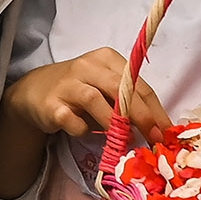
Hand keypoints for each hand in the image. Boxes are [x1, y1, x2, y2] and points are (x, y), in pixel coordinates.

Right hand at [6, 47, 169, 140]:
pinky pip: (71, 119)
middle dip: (141, 115)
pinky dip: (82, 129)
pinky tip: (85, 131)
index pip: (137, 83)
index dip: (155, 108)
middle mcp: (86, 66)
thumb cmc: (78, 90)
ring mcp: (67, 84)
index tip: (166, 131)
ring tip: (123, 140)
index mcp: (105, 59)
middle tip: (153, 138)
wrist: (34, 92)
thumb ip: (127, 101)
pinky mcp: (51, 104)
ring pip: (95, 100)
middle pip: (119, 89)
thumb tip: (156, 127)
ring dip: (113, 123)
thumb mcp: (104, 88)